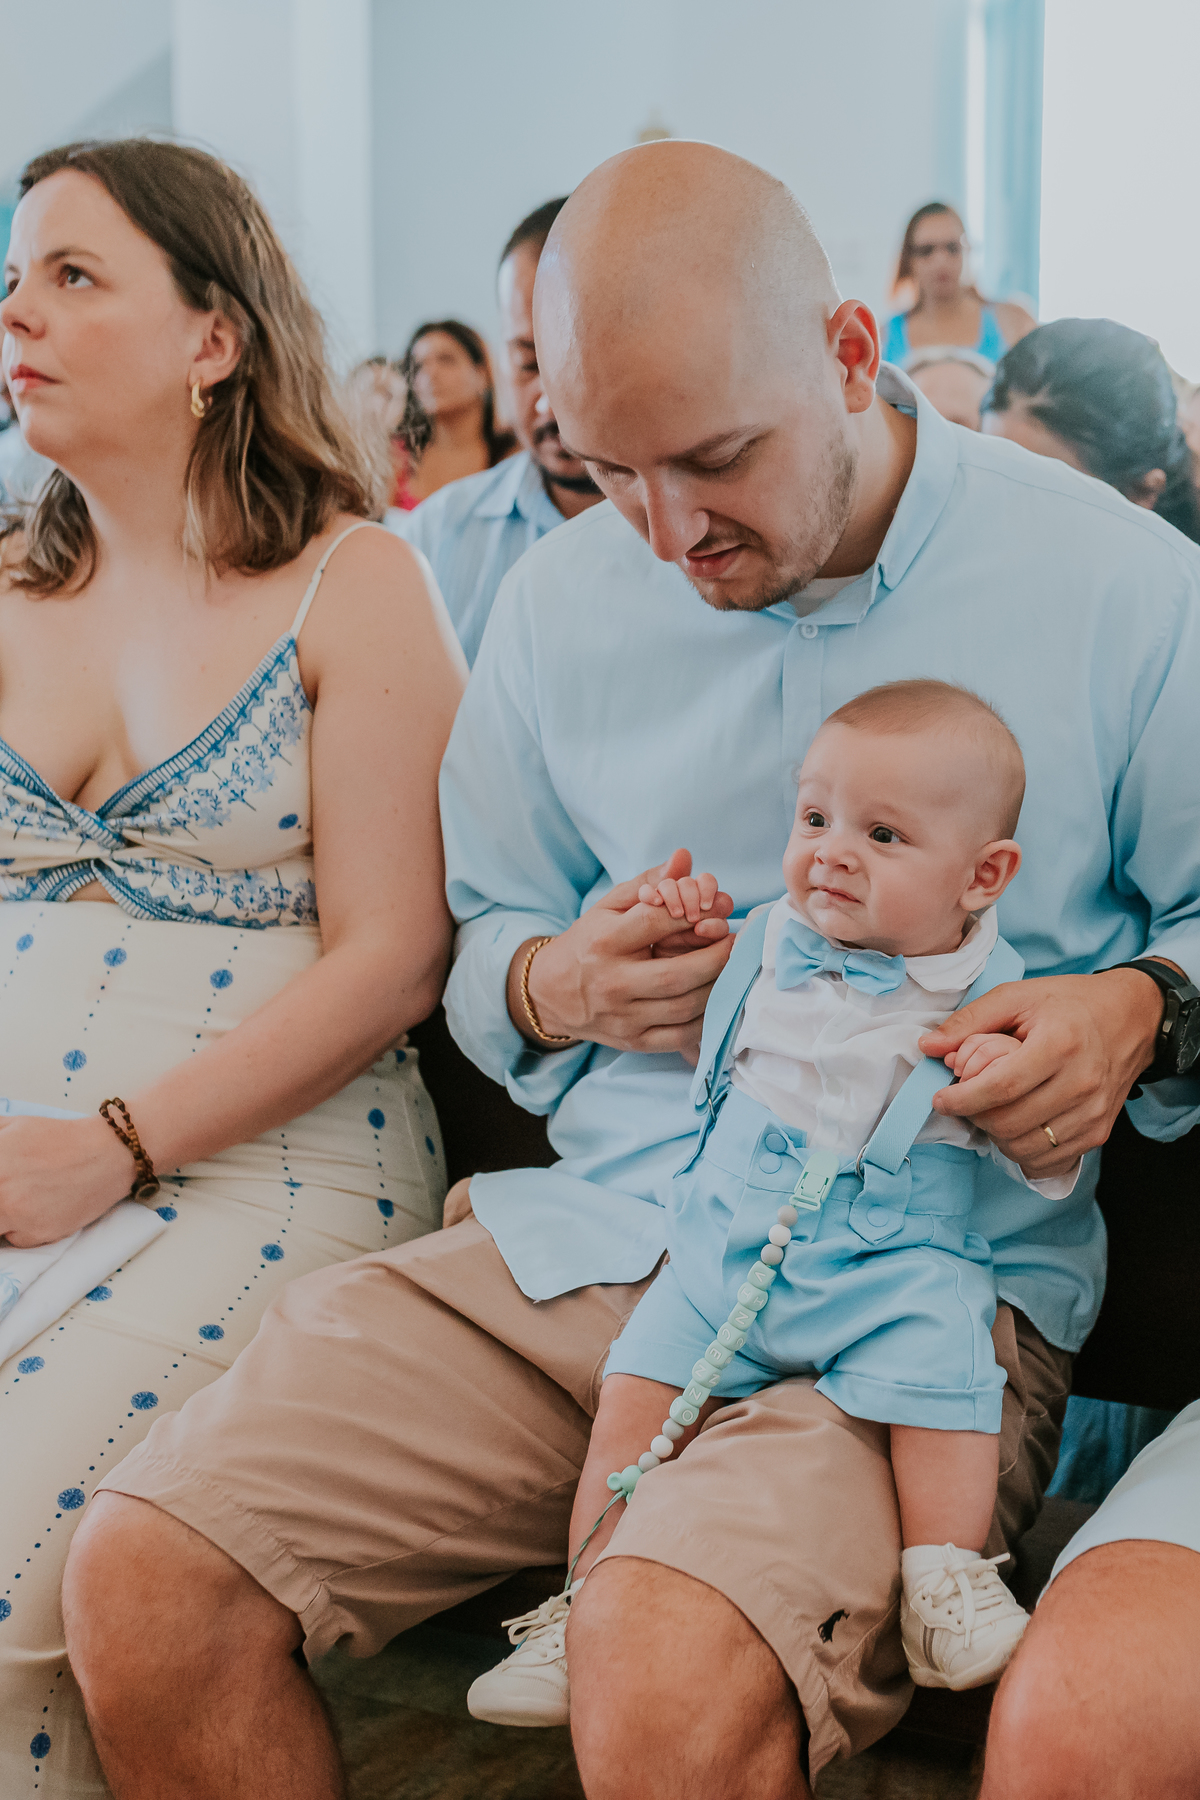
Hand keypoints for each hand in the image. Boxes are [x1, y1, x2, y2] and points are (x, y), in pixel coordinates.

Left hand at [0, 1114, 135, 1247]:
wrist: (107, 1153)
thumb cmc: (60, 1139)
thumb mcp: (12, 1125)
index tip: (0, 1187)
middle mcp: (0, 1188)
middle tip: (9, 1194)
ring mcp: (16, 1214)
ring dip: (3, 1218)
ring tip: (21, 1200)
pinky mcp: (36, 1234)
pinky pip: (14, 1239)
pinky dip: (20, 1229)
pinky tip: (38, 1209)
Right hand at [512, 849, 735, 1059]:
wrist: (550, 994)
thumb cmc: (587, 943)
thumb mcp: (608, 907)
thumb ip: (649, 882)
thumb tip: (685, 858)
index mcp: (604, 941)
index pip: (655, 923)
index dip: (691, 914)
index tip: (713, 911)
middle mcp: (612, 982)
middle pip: (678, 974)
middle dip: (717, 958)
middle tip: (735, 944)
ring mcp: (623, 1016)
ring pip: (684, 1007)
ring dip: (717, 986)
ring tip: (730, 969)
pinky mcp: (633, 1041)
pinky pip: (681, 1036)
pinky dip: (706, 1019)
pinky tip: (715, 999)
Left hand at [919, 969, 1161, 1178]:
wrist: (1131, 1018)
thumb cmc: (1069, 1004)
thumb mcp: (1017, 996)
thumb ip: (970, 1021)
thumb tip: (927, 1046)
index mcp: (1060, 1044)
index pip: (1001, 1087)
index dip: (963, 1099)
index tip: (940, 1099)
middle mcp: (1082, 1083)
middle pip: (1010, 1123)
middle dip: (975, 1117)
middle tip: (965, 1101)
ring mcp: (1093, 1113)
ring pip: (1025, 1148)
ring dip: (996, 1136)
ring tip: (990, 1111)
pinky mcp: (1099, 1133)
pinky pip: (1049, 1161)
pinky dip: (1023, 1152)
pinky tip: (1015, 1128)